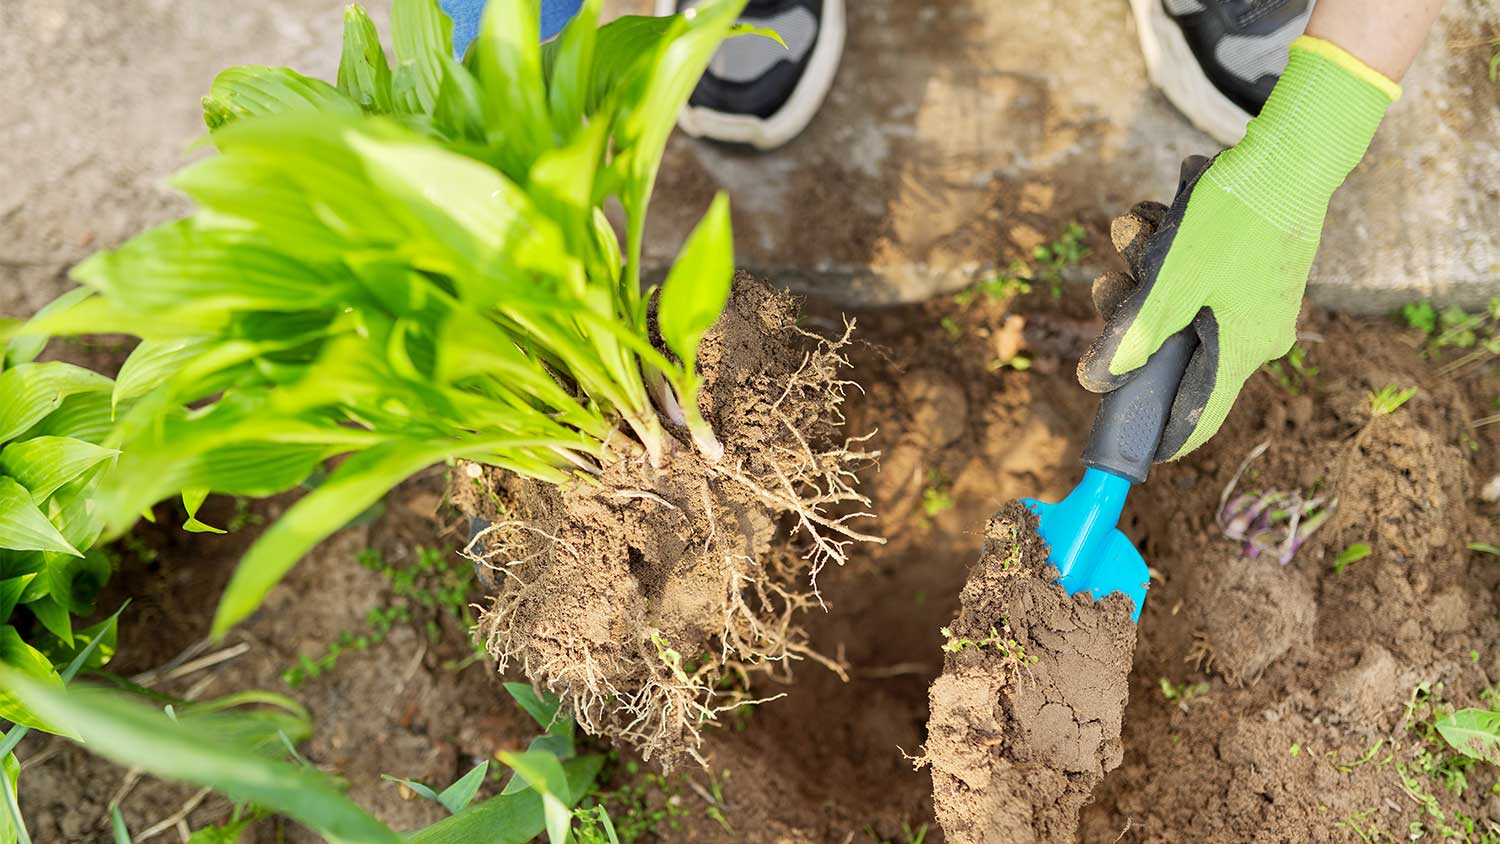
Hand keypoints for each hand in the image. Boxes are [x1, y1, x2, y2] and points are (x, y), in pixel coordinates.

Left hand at [1078, 36, 1398, 460]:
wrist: (1292, 152)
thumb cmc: (1235, 218)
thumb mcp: (1173, 280)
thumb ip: (1136, 333)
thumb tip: (1099, 381)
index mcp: (1242, 350)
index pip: (1198, 416)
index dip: (1157, 429)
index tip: (1121, 433)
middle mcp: (1256, 335)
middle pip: (1173, 348)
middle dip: (1132, 312)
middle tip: (1109, 281)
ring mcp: (1258, 301)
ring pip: (1180, 303)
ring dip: (1145, 268)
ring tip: (1133, 229)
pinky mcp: (1254, 269)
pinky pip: (1200, 275)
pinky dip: (1171, 249)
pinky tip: (1159, 213)